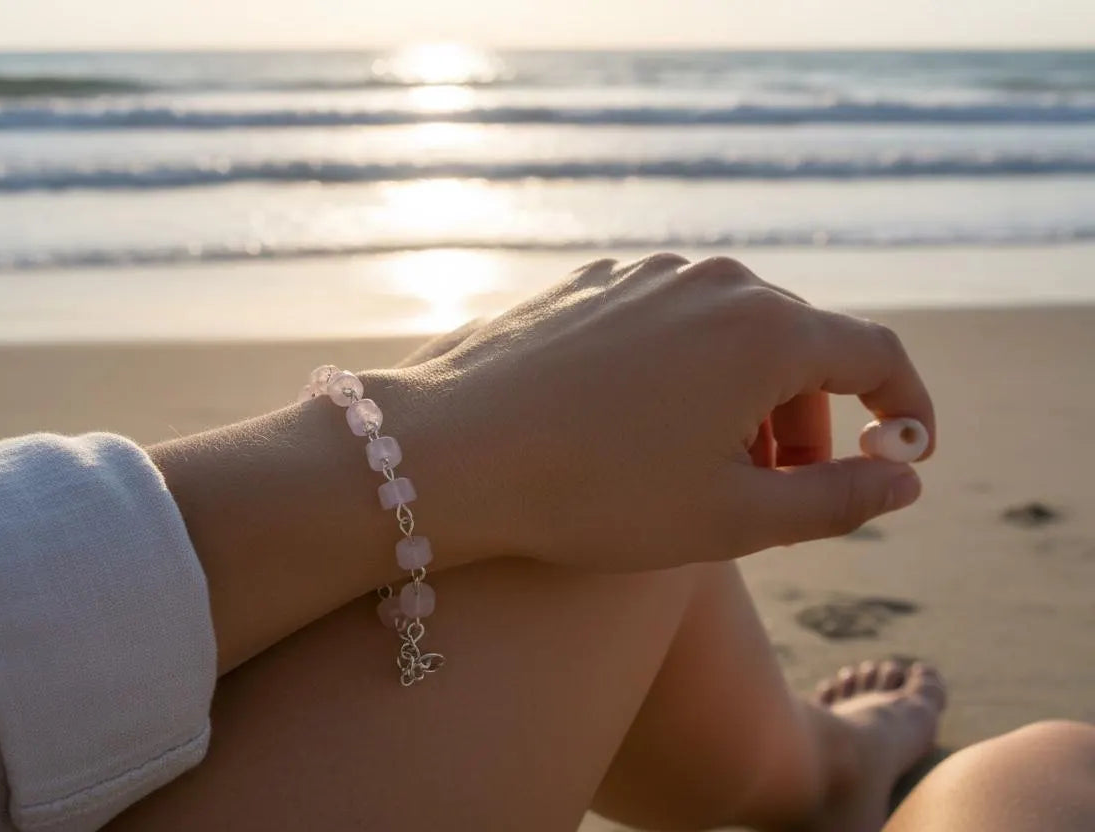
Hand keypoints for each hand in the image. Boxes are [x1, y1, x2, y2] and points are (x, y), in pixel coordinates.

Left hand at [369, 254, 934, 570]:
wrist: (451, 453)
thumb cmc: (596, 495)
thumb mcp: (736, 520)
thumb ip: (841, 499)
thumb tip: (903, 478)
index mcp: (767, 329)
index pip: (876, 355)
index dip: (907, 409)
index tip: (906, 456)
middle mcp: (713, 280)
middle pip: (800, 345)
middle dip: (808, 421)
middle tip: (778, 492)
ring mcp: (643, 273)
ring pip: (729, 333)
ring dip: (743, 399)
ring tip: (705, 468)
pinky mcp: (588, 283)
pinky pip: (665, 324)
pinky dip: (682, 373)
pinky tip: (637, 428)